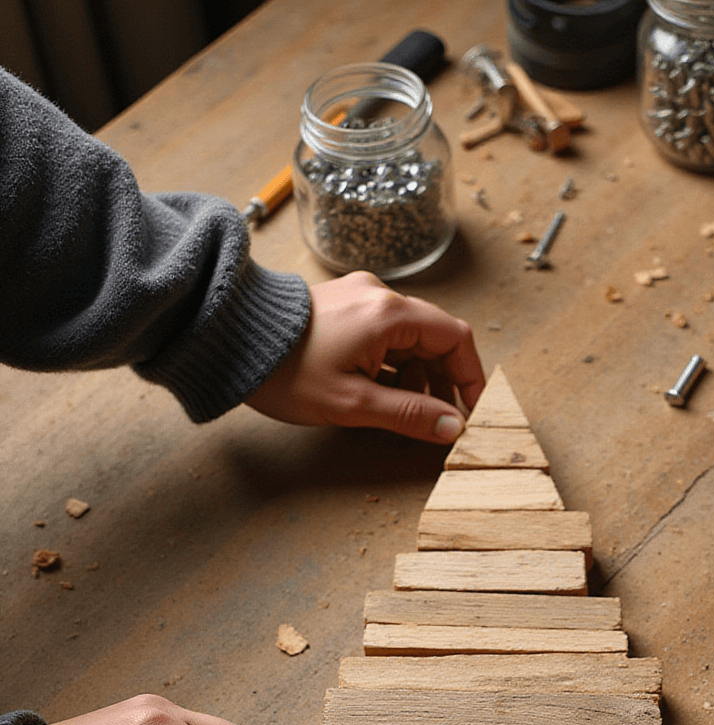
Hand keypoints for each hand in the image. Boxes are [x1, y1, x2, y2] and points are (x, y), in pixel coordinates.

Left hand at [245, 271, 483, 443]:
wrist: (228, 343)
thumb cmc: (284, 371)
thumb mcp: (352, 404)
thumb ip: (409, 414)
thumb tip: (453, 427)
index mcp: (389, 313)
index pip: (456, 338)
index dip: (471, 377)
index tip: (473, 410)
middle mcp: (379, 297)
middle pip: (435, 338)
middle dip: (443, 381)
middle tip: (441, 421)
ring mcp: (360, 300)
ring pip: (410, 339)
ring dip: (417, 377)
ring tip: (405, 412)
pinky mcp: (343, 309)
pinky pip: (386, 336)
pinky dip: (394, 365)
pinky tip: (380, 393)